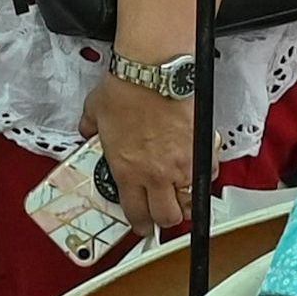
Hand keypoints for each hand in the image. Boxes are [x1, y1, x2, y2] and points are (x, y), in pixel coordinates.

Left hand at [90, 68, 197, 234]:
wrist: (155, 71)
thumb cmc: (127, 88)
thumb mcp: (95, 112)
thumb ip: (91, 128)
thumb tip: (89, 130)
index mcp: (127, 171)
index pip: (135, 213)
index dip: (139, 224)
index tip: (141, 224)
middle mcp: (156, 174)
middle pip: (167, 216)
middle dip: (164, 220)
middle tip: (162, 214)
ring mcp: (182, 164)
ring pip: (191, 201)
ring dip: (187, 201)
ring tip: (183, 196)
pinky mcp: (202, 149)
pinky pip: (207, 174)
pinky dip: (203, 176)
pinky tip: (197, 169)